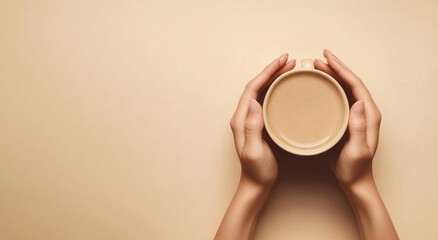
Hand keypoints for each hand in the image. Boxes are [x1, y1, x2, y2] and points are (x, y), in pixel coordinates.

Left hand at [215, 54, 295, 239]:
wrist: (256, 184)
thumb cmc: (257, 171)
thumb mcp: (254, 151)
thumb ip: (252, 128)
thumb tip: (254, 101)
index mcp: (241, 119)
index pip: (252, 88)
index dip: (266, 72)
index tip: (281, 61)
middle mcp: (244, 116)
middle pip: (257, 86)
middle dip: (272, 71)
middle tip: (290, 61)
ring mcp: (251, 119)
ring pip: (262, 91)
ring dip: (275, 78)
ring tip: (290, 70)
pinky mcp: (259, 124)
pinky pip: (267, 100)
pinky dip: (277, 90)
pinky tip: (287, 89)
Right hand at [315, 50, 397, 239]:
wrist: (354, 181)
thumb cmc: (355, 168)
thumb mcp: (357, 150)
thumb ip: (359, 127)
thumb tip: (359, 101)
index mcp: (369, 115)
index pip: (356, 84)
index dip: (342, 69)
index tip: (327, 58)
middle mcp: (364, 112)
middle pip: (350, 83)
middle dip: (335, 68)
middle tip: (318, 60)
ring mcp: (355, 115)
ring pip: (344, 89)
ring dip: (331, 76)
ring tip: (316, 68)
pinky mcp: (346, 120)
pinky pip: (338, 98)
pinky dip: (328, 88)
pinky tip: (318, 87)